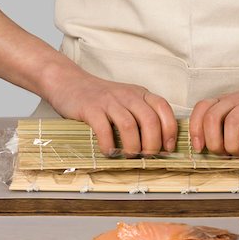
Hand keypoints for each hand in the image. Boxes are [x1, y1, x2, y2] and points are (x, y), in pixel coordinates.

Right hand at [43, 65, 176, 155]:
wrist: (69, 82)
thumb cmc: (102, 98)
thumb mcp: (128, 101)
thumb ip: (142, 116)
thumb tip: (161, 146)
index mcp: (141, 94)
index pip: (164, 109)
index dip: (170, 130)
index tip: (168, 148)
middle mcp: (128, 95)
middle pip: (150, 120)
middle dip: (153, 144)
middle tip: (148, 157)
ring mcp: (109, 101)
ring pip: (129, 126)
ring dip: (132, 147)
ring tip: (129, 156)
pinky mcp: (90, 108)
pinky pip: (104, 129)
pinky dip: (109, 145)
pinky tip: (109, 152)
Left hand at [189, 71, 238, 156]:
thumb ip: (228, 126)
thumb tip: (214, 152)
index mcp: (226, 101)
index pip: (201, 109)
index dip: (195, 130)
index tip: (200, 149)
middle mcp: (236, 99)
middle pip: (212, 118)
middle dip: (214, 143)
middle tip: (225, 154)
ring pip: (232, 123)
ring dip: (232, 145)